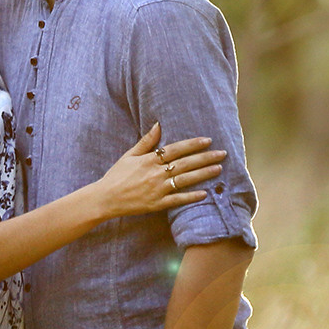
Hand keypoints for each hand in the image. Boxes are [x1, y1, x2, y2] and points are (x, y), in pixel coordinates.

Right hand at [94, 124, 225, 219]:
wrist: (105, 198)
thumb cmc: (116, 175)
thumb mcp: (129, 155)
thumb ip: (146, 141)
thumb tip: (159, 124)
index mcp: (149, 160)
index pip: (176, 149)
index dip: (192, 144)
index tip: (207, 140)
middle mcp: (155, 173)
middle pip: (185, 163)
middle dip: (205, 158)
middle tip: (222, 154)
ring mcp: (157, 189)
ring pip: (185, 180)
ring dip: (203, 174)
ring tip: (219, 169)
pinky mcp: (157, 204)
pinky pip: (177, 200)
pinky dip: (191, 197)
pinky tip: (205, 194)